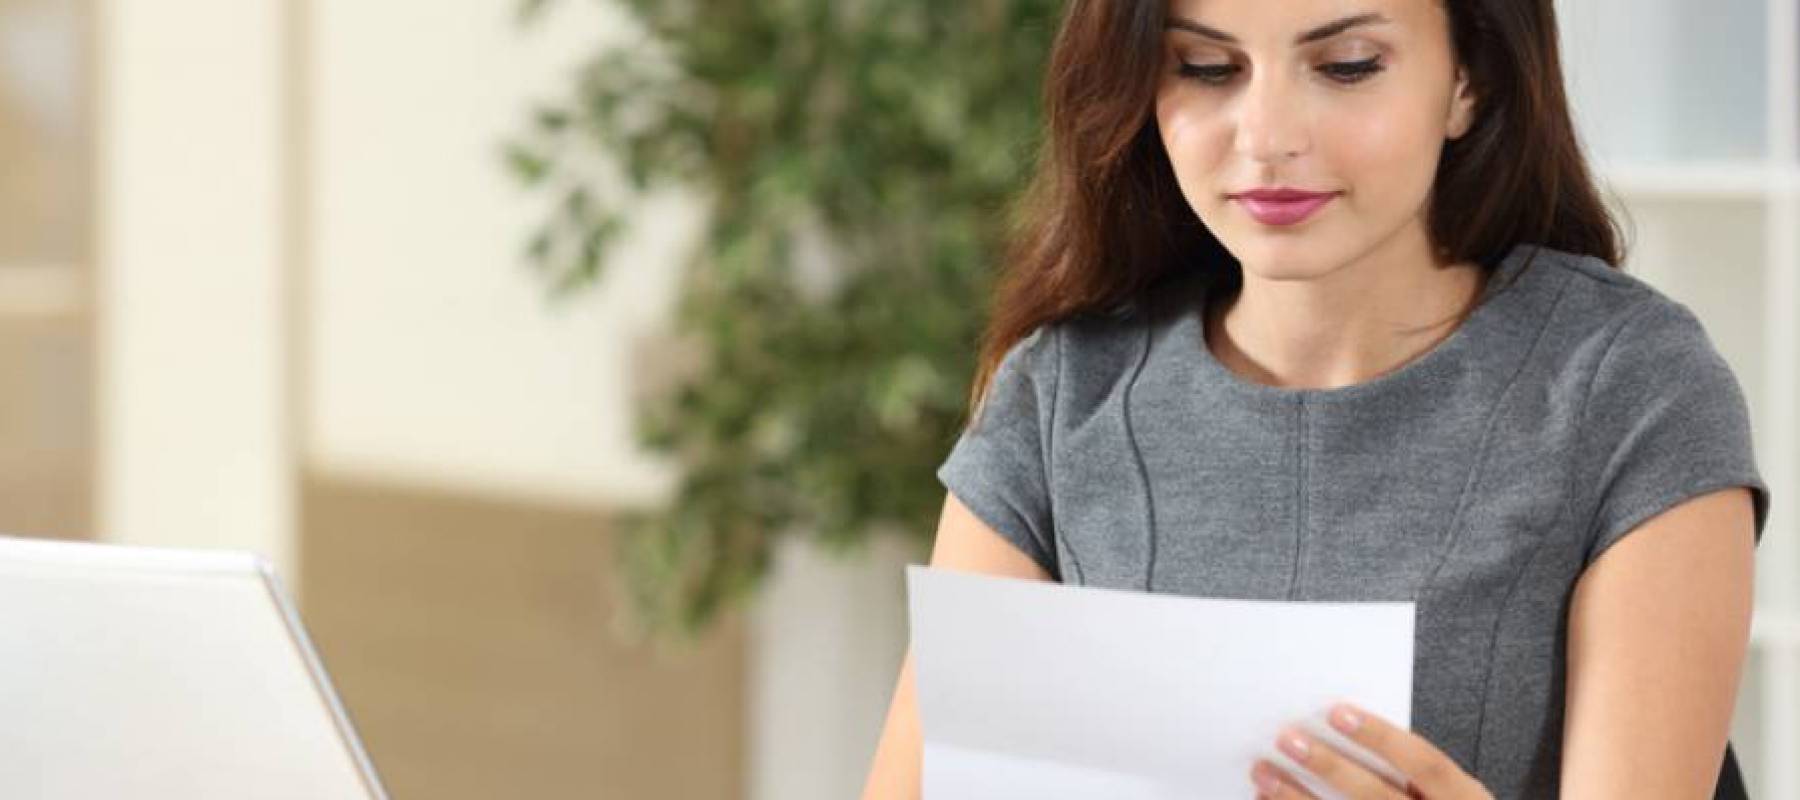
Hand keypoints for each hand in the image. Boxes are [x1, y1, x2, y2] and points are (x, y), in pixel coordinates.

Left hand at [1248, 703, 1494, 798]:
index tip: (1338, 712)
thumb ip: (1410, 770)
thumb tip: (1340, 724)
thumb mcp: (1450, 793)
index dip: (1383, 737)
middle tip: (1287, 738)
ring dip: (1296, 799)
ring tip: (1263, 772)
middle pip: (1376, 796)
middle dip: (1329, 766)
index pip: (1426, 764)